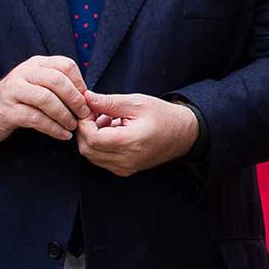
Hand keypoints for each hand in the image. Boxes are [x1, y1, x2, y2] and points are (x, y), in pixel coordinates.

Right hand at [0, 56, 90, 143]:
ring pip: (46, 99)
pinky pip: (35, 119)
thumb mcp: (38, 84)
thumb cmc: (20, 99)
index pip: (66, 65)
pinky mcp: (6, 111)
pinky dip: (53, 128)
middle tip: (85, 114)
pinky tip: (62, 135)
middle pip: (57, 80)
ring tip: (73, 126)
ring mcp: (13, 91)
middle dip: (75, 99)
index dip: (80, 83)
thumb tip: (89, 97)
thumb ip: (59, 85)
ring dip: (64, 115)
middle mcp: (24, 73)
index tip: (88, 99)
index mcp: (37, 64)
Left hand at [74, 92, 198, 175]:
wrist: (183, 134)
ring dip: (92, 138)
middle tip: (97, 114)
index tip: (89, 110)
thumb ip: (109, 102)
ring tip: (107, 122)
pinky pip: (100, 160)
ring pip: (91, 156)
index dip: (85, 123)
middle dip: (86, 130)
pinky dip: (100, 146)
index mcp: (130, 142)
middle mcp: (125, 160)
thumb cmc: (163, 115)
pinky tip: (112, 133)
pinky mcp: (124, 171)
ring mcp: (124, 168)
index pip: (92, 138)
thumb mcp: (138, 103)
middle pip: (87, 149)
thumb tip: (86, 98)